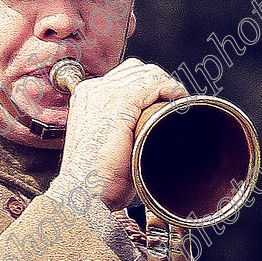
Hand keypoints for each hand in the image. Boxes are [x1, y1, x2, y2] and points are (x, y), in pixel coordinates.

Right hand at [59, 58, 186, 209]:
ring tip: (177, 106)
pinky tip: (177, 101)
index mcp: (86, 98)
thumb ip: (119, 128)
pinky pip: (153, 82)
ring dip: (167, 87)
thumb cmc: (96, 178)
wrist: (84, 191)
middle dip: (159, 83)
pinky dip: (170, 88)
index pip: (124, 75)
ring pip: (148, 73)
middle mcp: (93, 90)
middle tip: (172, 105)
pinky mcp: (118, 103)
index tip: (162, 103)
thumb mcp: (104, 144)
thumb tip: (145, 128)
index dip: (148, 85)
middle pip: (137, 69)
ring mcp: (104, 94)